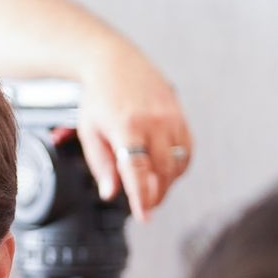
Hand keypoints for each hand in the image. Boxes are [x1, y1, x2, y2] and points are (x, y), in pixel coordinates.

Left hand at [76, 44, 192, 219]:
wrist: (115, 62)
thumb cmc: (99, 98)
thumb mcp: (90, 132)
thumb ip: (101, 165)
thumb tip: (111, 193)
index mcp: (126, 126)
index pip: (138, 170)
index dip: (142, 197)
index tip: (143, 215)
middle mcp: (153, 121)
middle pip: (162, 171)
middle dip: (155, 194)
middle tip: (146, 206)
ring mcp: (171, 117)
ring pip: (178, 163)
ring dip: (168, 183)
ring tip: (154, 190)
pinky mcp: (181, 114)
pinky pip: (187, 149)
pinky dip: (179, 166)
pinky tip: (166, 171)